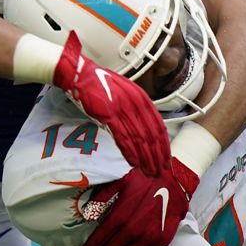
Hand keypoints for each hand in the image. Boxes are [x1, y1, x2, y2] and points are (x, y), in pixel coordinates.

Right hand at [53, 31, 170, 176]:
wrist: (80, 74)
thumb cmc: (100, 83)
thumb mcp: (124, 91)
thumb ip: (134, 107)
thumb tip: (142, 127)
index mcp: (141, 97)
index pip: (158, 125)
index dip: (163, 144)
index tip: (166, 158)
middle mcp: (135, 103)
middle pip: (151, 134)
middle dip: (158, 155)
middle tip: (161, 170)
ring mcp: (122, 109)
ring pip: (139, 138)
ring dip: (146, 157)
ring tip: (150, 171)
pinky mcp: (108, 115)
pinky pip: (123, 137)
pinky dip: (130, 151)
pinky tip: (135, 163)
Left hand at [81, 159, 197, 245]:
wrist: (174, 178)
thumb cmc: (145, 177)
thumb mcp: (120, 179)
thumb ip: (103, 197)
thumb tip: (87, 214)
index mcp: (123, 213)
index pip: (102, 234)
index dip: (93, 244)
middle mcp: (135, 228)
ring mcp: (150, 236)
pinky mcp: (162, 240)